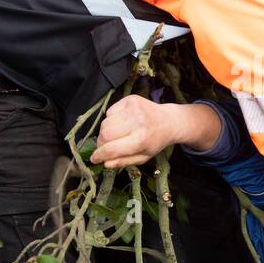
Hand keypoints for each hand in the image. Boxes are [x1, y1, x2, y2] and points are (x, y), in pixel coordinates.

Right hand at [90, 97, 220, 167]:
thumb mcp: (143, 157)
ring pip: (105, 122)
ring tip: (116, 135)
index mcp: (141, 140)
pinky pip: (109, 112)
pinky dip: (111, 119)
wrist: (169, 120)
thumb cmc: (156, 141)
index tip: (94, 158)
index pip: (111, 149)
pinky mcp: (130, 99)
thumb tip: (105, 163)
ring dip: (105, 132)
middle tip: (105, 147)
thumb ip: (124, 161)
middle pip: (104, 134)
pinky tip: (122, 122)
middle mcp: (137, 122)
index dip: (99, 155)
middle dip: (101, 143)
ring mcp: (133, 108)